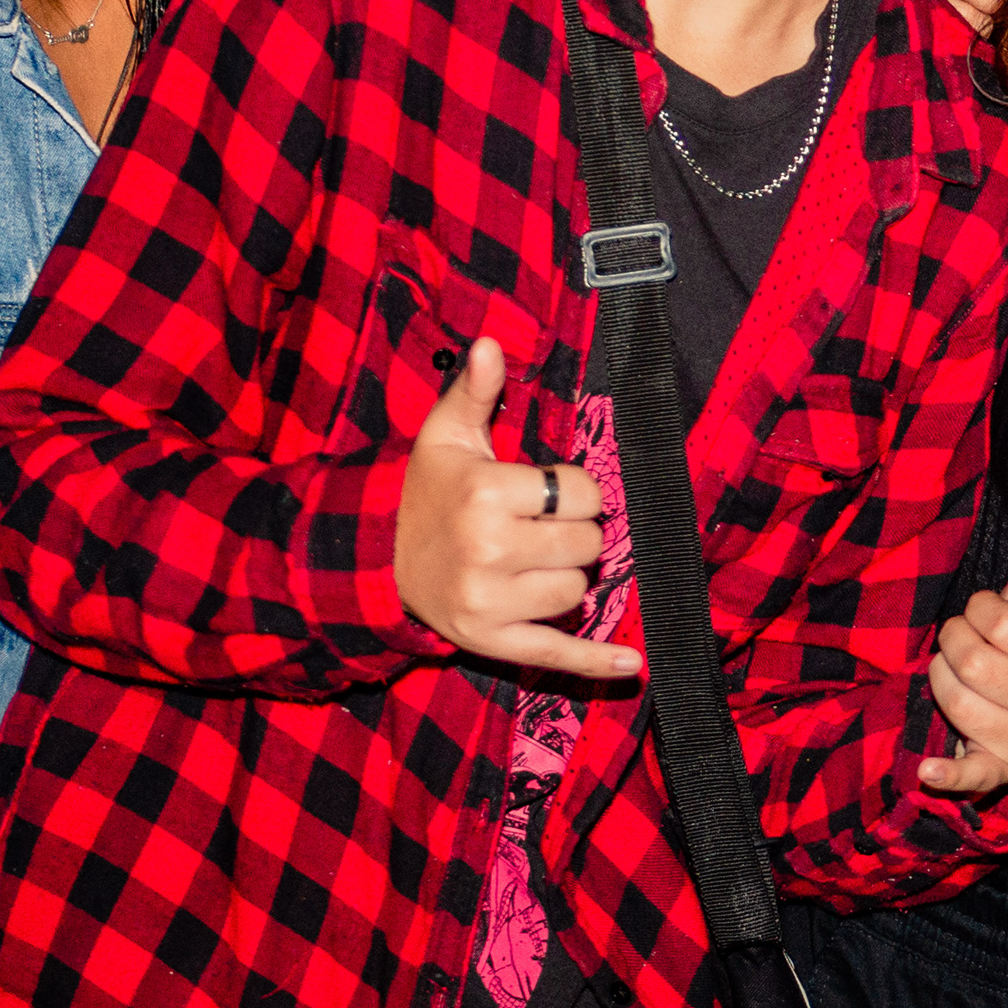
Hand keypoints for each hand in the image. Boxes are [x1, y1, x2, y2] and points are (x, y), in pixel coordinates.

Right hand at [392, 338, 642, 682]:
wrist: (377, 558)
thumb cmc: (427, 490)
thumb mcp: (445, 435)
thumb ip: (474, 390)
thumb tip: (490, 343)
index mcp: (486, 492)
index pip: (583, 493)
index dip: (578, 491)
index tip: (552, 492)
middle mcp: (489, 548)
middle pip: (588, 545)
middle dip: (575, 533)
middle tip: (542, 527)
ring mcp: (489, 601)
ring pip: (577, 591)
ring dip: (567, 578)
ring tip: (531, 562)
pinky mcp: (489, 641)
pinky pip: (555, 654)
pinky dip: (594, 662)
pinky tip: (630, 665)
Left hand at [920, 489, 1007, 795]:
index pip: (998, 621)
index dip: (980, 611)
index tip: (995, 617)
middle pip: (973, 663)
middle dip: (954, 644)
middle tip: (971, 647)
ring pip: (956, 701)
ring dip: (942, 680)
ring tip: (965, 678)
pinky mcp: (1003, 773)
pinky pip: (971, 776)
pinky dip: (947, 775)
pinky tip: (926, 770)